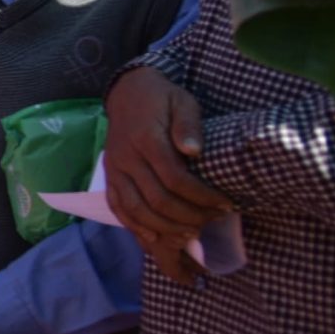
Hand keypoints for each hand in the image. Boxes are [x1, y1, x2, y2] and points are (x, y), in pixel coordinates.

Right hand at [102, 63, 228, 277]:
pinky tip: (156, 238)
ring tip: (190, 235)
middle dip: (188, 216)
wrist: (126, 95)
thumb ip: (189, 125)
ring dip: (165, 228)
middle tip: (213, 221)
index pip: (175, 178)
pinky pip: (119, 209)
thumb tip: (195, 150)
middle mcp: (127, 160)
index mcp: (147, 140)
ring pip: (136, 211)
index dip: (202, 196)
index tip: (225, 205)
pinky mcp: (109, 179)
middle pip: (157, 200)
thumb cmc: (162, 99)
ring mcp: (114, 172)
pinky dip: (137, 227)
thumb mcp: (183, 101)